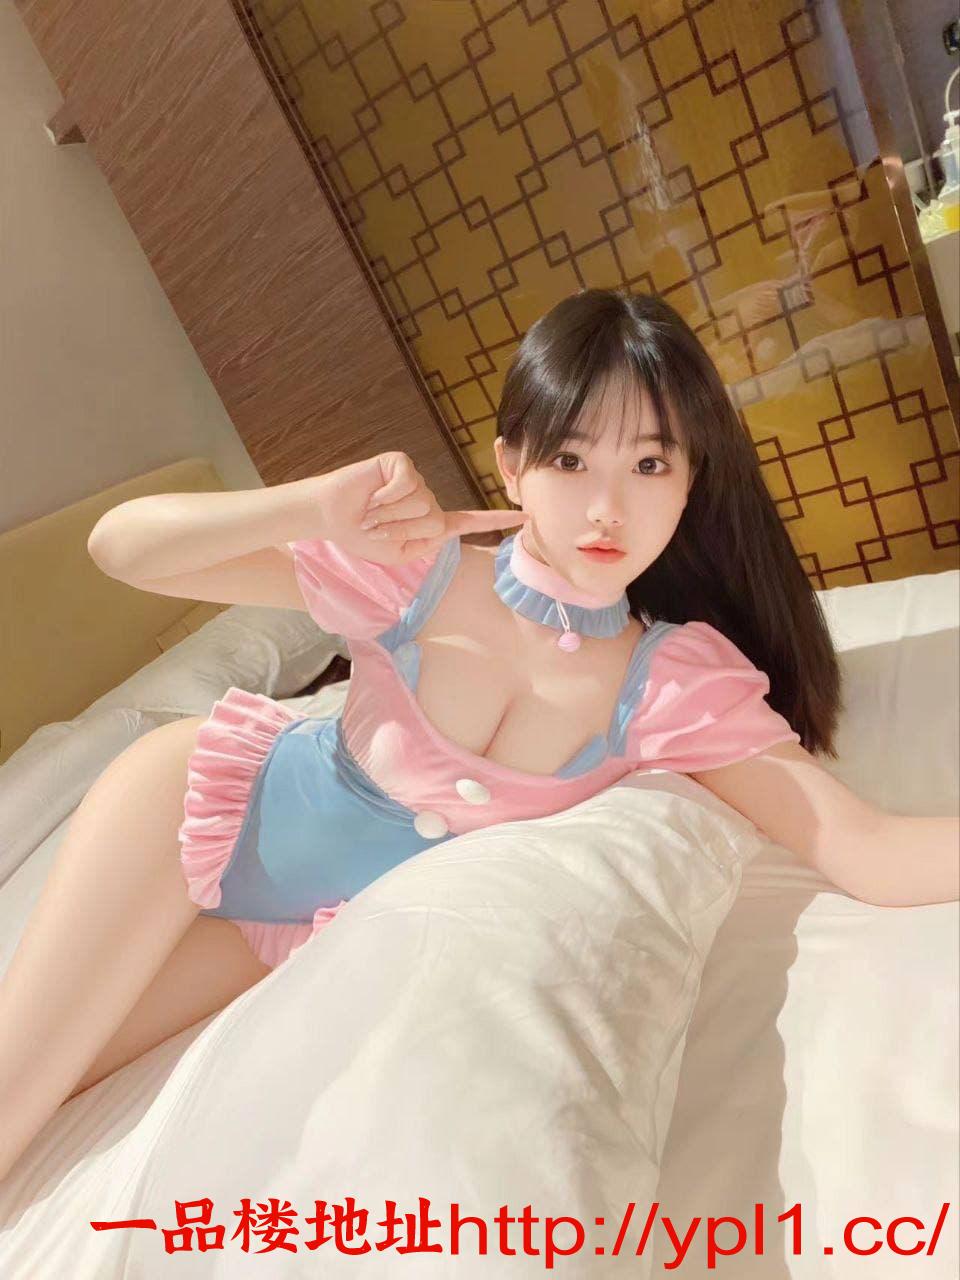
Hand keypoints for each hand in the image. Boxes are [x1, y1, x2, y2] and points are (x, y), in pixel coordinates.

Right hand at [324, 451, 528, 563]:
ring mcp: (416, 479)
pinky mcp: (401, 463)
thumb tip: (445, 525)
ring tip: (372, 511)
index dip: (496, 520)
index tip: (525, 517)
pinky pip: (406, 484)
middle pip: (434, 521)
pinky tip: (372, 495)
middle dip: (401, 530)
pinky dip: (386, 496)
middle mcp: (428, 499)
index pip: (469, 521)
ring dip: (390, 515)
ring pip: (420, 503)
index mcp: (431, 523)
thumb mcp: (398, 552)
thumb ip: (426, 543)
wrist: (331, 517)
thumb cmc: (362, 536)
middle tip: (377, 526)